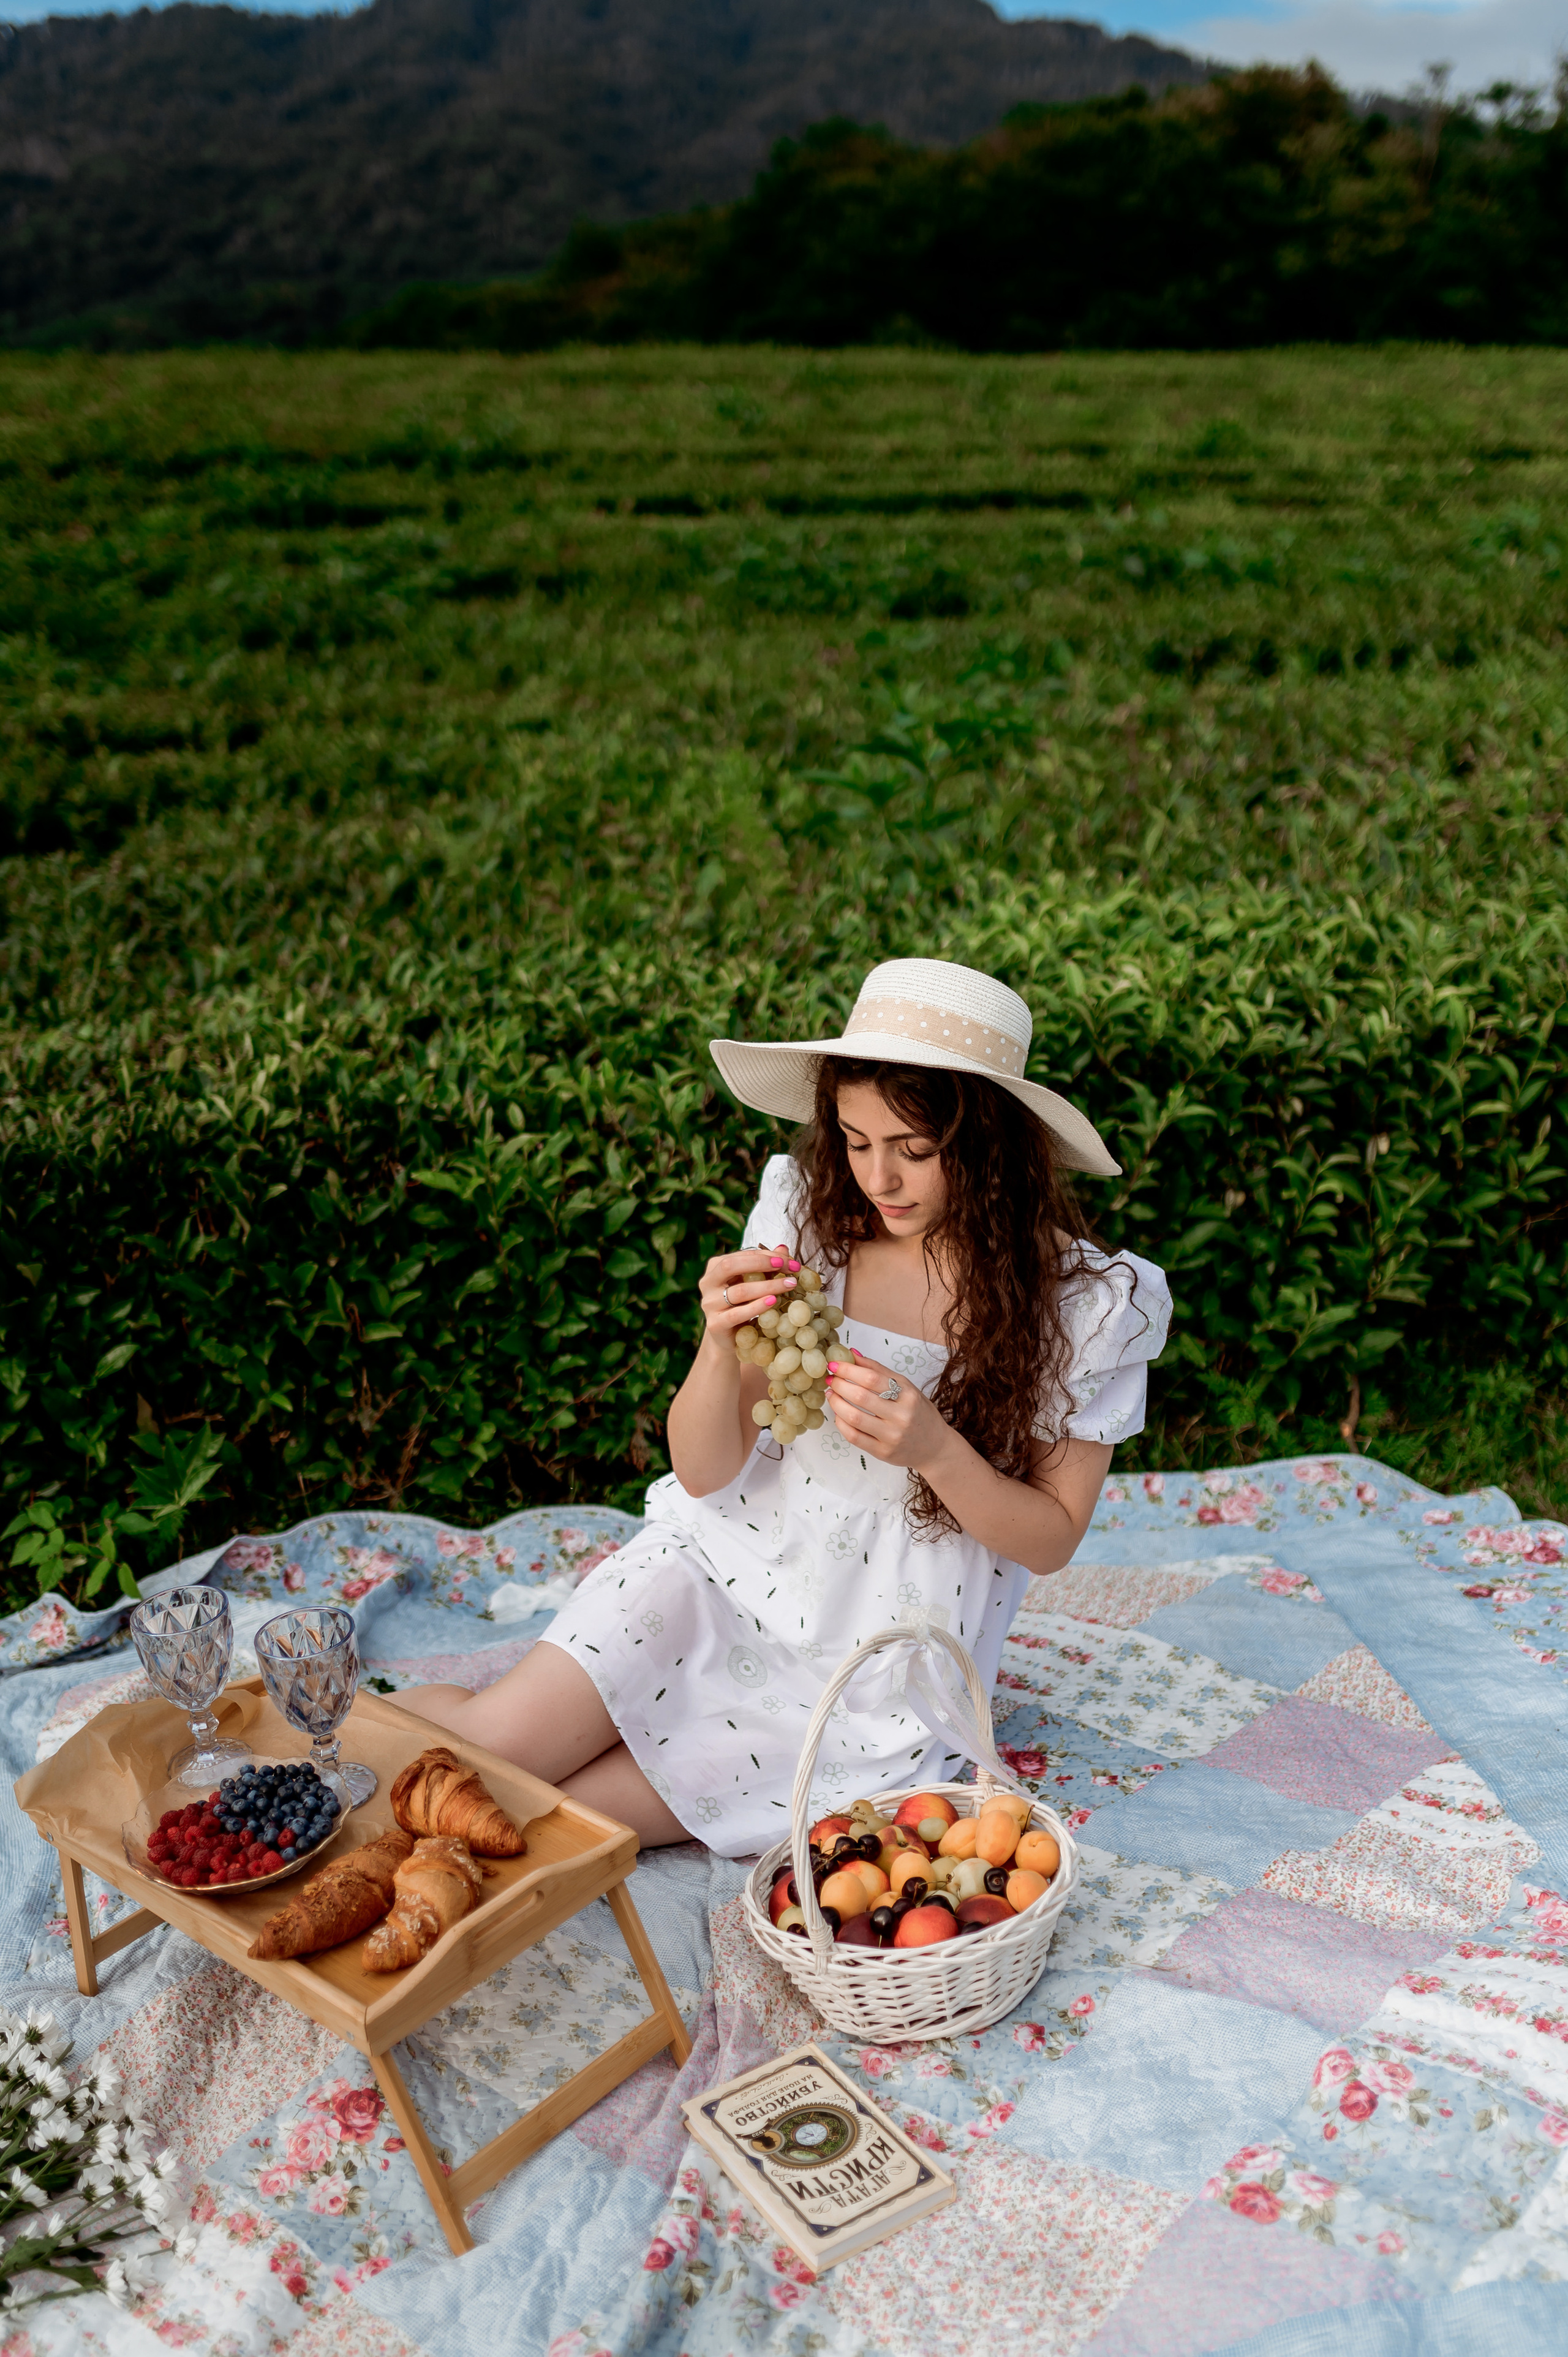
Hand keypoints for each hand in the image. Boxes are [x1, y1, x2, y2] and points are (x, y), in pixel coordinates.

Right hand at [697, 1245, 799, 1354]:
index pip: (742, 1255)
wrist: (729, 1337)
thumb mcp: (754, 1283)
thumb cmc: (742, 1305)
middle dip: (762, 1264)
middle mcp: (708, 1282)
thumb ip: (766, 1267)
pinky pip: (738, 1313)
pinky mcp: (715, 1324)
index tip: (790, 1261)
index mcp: (715, 1267)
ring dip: (768, 1286)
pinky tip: (773, 1301)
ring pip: (740, 1291)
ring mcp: (709, 1304)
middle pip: (731, 1266)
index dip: (767, 1256)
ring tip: (789, 1285)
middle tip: (787, 1268)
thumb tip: (783, 1248)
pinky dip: (757, 1306)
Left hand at [825, 1346, 946, 1469]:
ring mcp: (892, 1436)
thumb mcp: (907, 1388)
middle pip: (861, 1396)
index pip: (872, 1378)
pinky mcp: (883, 1452)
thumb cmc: (918, 1413)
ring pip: (854, 1417)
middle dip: (839, 1385)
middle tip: (831, 1379)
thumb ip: (879, 1371)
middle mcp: (901, 1416)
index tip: (835, 1365)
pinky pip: (854, 1436)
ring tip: (832, 1394)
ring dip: (836, 1403)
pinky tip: (839, 1414)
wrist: (934, 1447)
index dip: (849, 1370)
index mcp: (908, 1395)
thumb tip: (853, 1355)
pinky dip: (841, 1423)